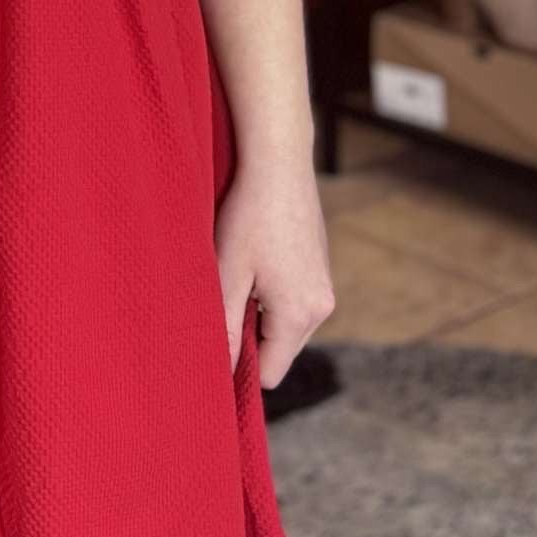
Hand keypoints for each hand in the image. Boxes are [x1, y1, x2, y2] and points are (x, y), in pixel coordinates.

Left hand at [213, 150, 334, 389]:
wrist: (279, 162)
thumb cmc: (248, 215)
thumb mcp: (227, 273)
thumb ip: (226, 328)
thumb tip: (220, 372)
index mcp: (300, 314)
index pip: (269, 373)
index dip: (238, 367)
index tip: (212, 344)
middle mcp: (321, 307)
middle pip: (279, 351)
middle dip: (248, 338)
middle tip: (220, 302)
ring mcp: (324, 287)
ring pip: (285, 326)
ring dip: (258, 314)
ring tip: (237, 275)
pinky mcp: (319, 269)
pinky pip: (293, 302)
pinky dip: (270, 295)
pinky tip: (253, 262)